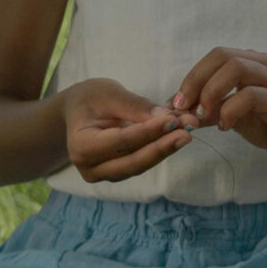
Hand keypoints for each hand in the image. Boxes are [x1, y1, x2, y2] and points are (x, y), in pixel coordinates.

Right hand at [60, 78, 196, 182]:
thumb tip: (168, 117)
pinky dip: (160, 149)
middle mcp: (90, 167)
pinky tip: (178, 134)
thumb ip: (136, 106)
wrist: (78, 111)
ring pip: (140, 165)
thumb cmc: (90, 98)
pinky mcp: (119, 173)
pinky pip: (142, 163)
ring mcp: (104, 174)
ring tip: (188, 130)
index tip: (174, 121)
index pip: (120, 142)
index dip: (148, 132)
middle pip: (132, 161)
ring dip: (166, 148)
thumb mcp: (109, 93)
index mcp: (80, 146)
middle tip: (188, 131)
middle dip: (162, 146)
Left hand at [174, 47, 266, 163]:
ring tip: (204, 116)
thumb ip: (210, 109)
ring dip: (211, 92)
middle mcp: (265, 64)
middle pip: (222, 55)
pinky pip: (250, 95)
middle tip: (185, 107)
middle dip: (196, 81)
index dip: (192, 76)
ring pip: (236, 68)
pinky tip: (226, 127)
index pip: (216, 55)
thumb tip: (176, 110)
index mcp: (254, 62)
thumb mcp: (233, 116)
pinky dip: (230, 110)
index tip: (178, 103)